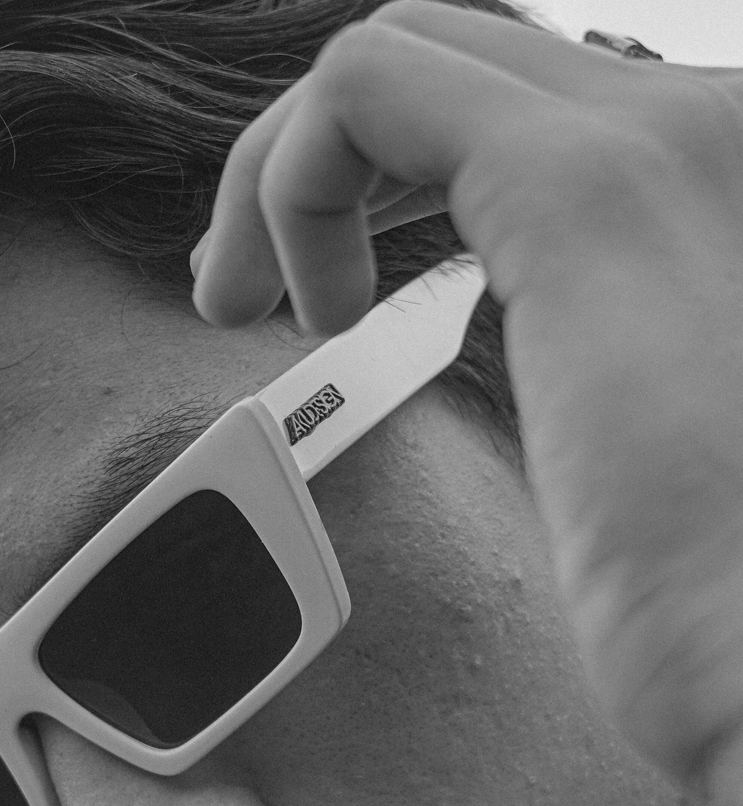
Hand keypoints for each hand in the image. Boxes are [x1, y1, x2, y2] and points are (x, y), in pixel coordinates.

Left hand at [192, 1, 742, 792]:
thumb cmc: (721, 606)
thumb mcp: (656, 440)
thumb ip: (605, 350)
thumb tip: (547, 336)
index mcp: (729, 188)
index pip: (529, 106)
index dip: (401, 176)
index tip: (330, 295)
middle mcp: (713, 130)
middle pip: (459, 61)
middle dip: (326, 166)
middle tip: (261, 295)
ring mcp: (658, 142)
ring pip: (401, 53)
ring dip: (288, 171)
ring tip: (252, 303)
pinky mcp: (580, 189)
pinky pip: (366, 88)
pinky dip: (287, 181)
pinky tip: (296, 309)